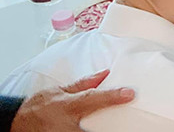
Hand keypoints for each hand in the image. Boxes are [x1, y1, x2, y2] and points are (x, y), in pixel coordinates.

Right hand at [10, 69, 133, 131]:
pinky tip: (103, 126)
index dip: (112, 96)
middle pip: (98, 124)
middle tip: (128, 114)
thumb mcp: (60, 91)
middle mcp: (69, 124)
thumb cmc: (39, 107)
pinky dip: (96, 130)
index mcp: (69, 106)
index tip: (129, 93)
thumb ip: (84, 83)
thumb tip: (105, 73)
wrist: (19, 124)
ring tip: (118, 123)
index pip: (93, 99)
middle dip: (112, 121)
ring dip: (105, 128)